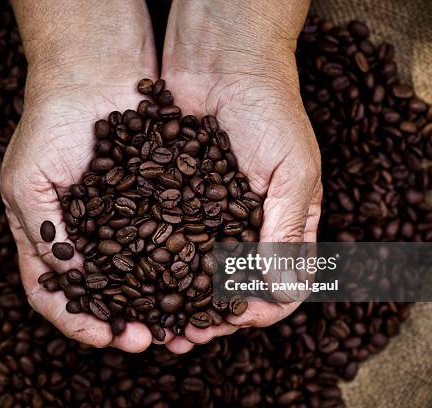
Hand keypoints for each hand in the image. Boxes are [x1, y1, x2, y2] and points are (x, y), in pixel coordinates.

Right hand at [1, 1, 158, 351]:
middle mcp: (84, 233)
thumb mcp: (27, 177)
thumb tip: (69, 277)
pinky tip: (197, 280)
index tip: (106, 336)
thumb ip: (41, 229)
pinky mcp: (153, 200)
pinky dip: (177, 265)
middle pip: (102, 293)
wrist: (95, 71)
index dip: (77, 319)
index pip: (54, 293)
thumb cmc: (50, 120)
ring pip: (138, 274)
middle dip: (124, 320)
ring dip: (156, 302)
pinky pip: (165, 239)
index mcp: (46, 233)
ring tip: (181, 323)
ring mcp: (118, 218)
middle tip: (152, 339)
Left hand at [160, 0, 321, 352]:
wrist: (222, 59)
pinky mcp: (176, 197)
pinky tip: (139, 282)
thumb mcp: (292, 170)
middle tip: (187, 336)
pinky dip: (158, 268)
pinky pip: (168, 241)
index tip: (234, 319)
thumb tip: (282, 291)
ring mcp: (210, 213)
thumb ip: (286, 231)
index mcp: (286, 221)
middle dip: (212, 316)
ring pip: (196, 272)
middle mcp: (248, 224)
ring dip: (180, 302)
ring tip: (159, 323)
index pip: (281, 284)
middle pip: (233, 287)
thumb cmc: (269, 110)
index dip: (260, 309)